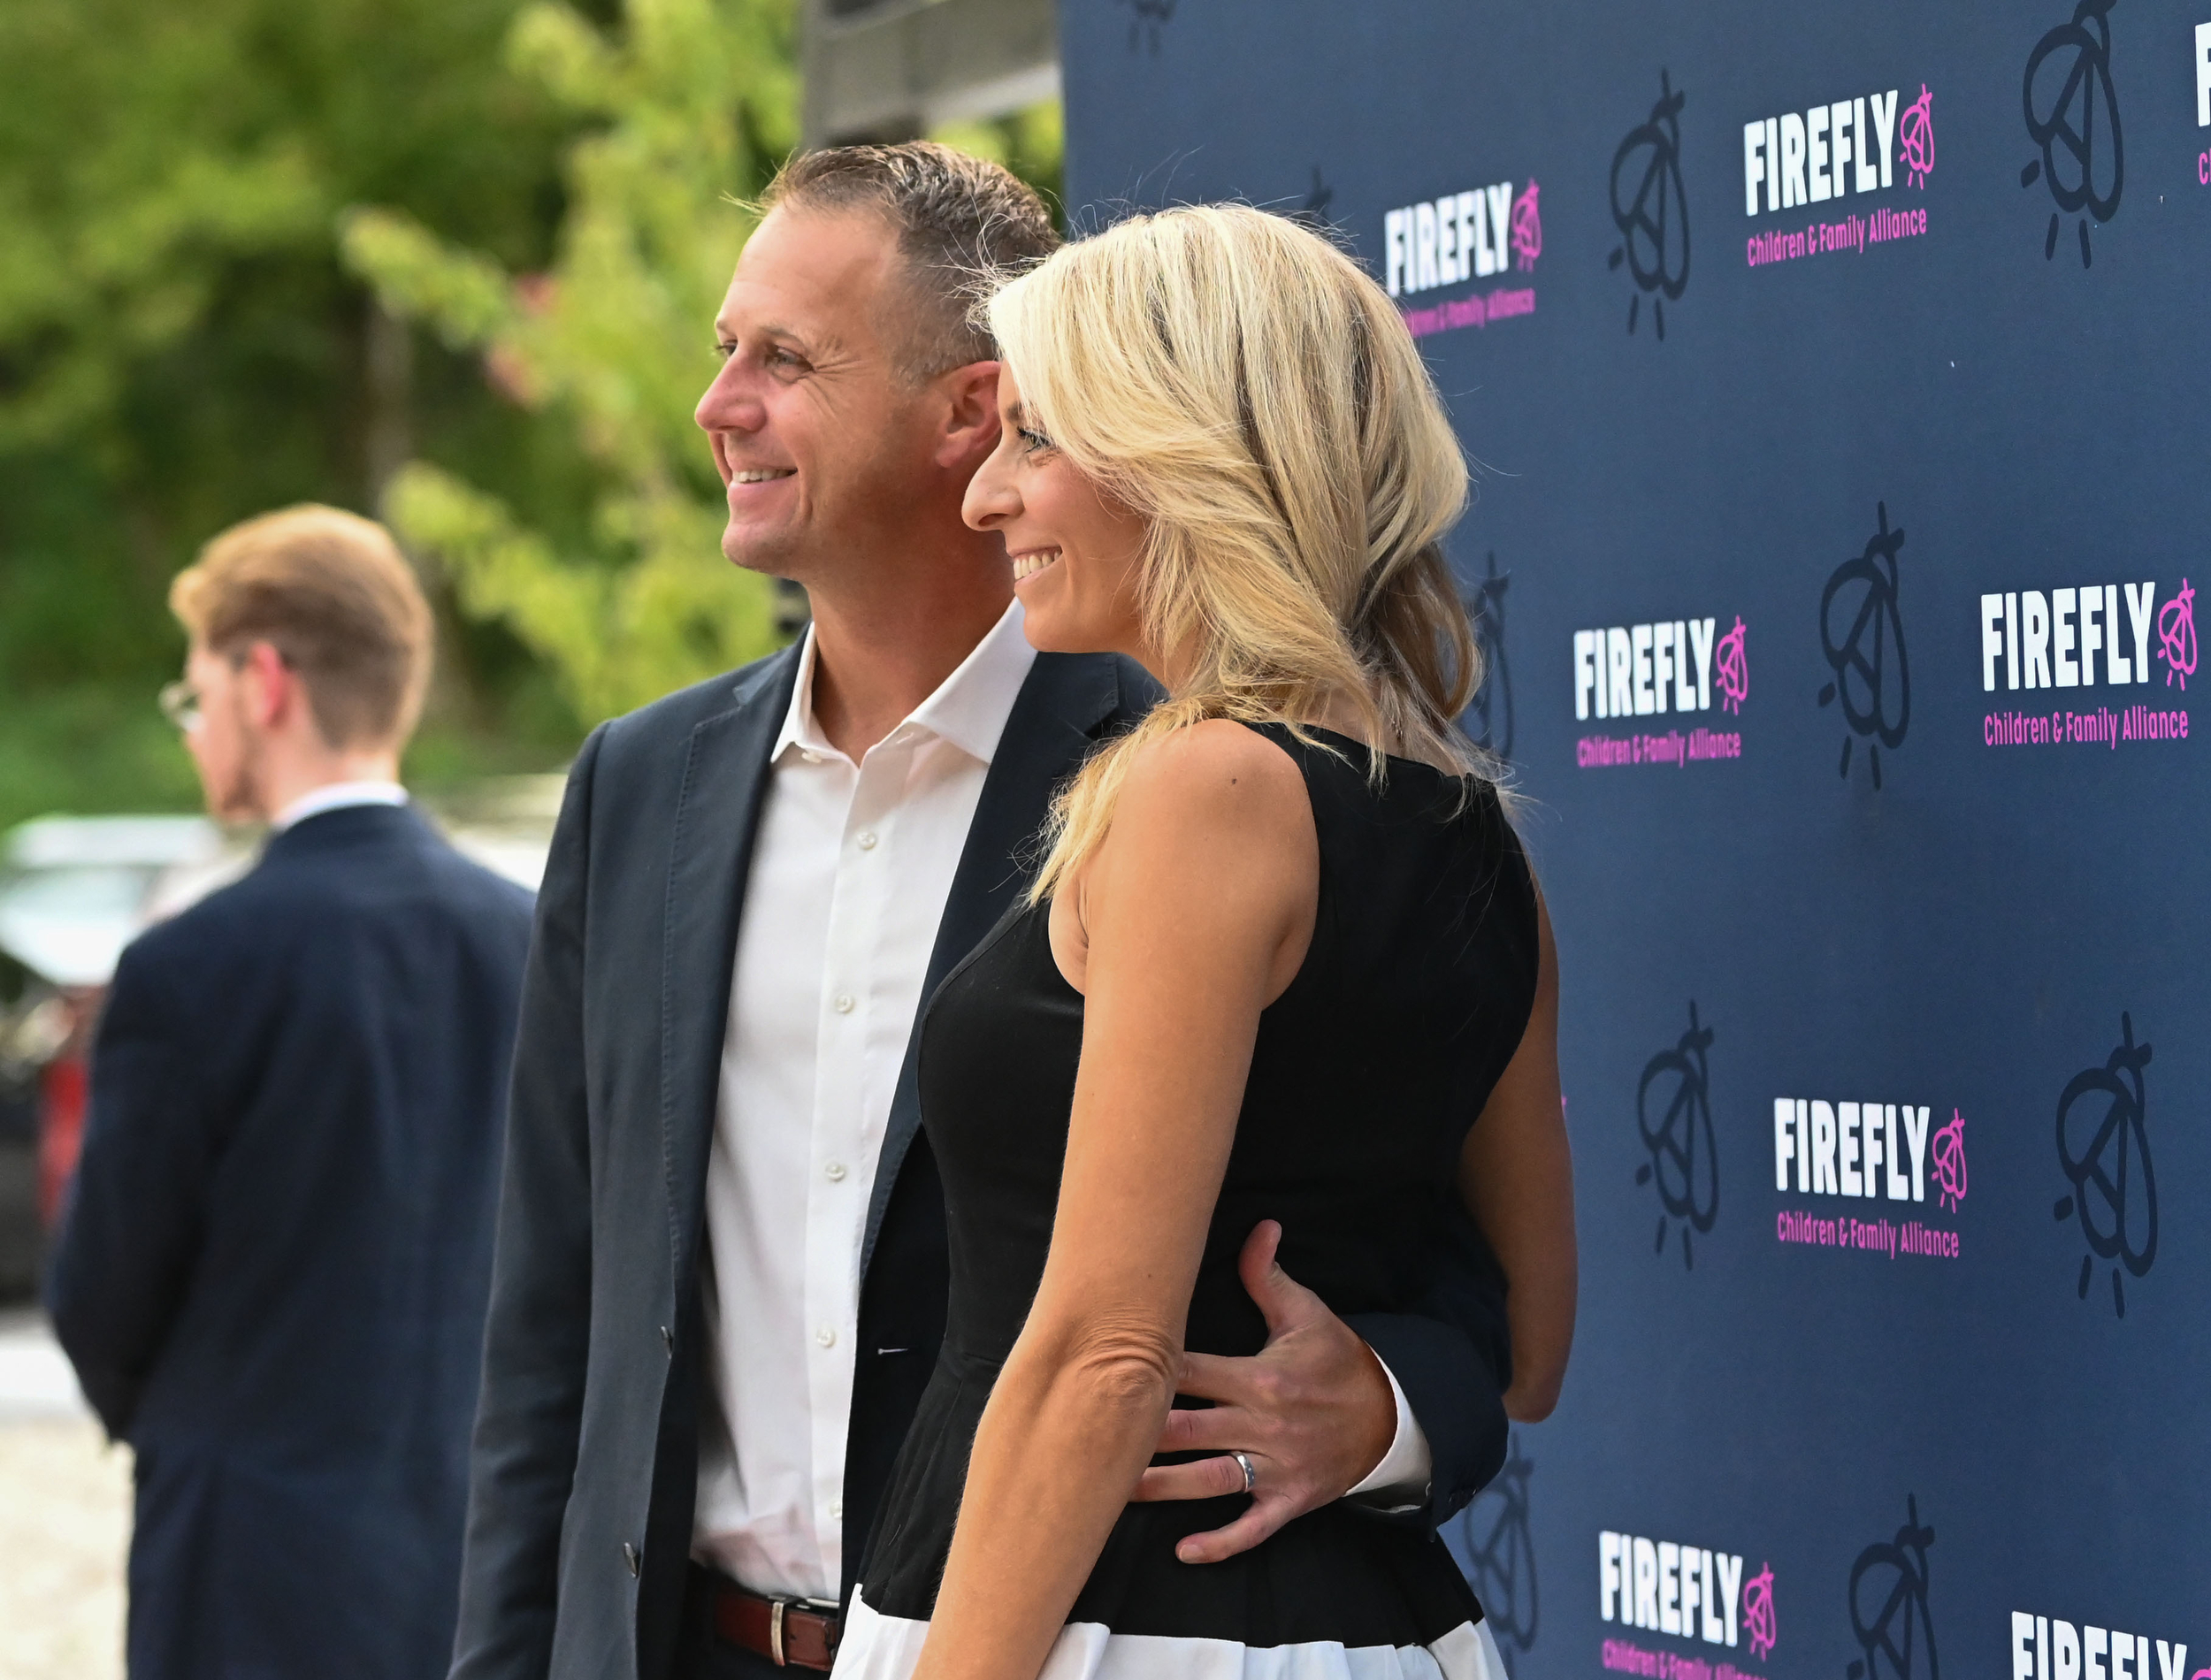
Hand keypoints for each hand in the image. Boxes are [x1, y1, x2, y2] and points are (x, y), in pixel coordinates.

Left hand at [1131, 1220, 1396, 1563]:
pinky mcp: (1289, 1500)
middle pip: (1189, 1429)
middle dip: (1141, 1433)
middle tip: (1089, 1436)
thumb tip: (1259, 1225)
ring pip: (1209, 1479)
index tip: (1104, 1369)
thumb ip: (1268, 1275)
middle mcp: (1263, 1424)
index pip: (1191, 1372)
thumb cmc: (1339, 1361)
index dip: (1150, 1371)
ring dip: (1162, 1486)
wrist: (1393, 1416)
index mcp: (1260, 1376)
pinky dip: (1220, 1543)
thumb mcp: (1308, 1314)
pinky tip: (1183, 1551)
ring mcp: (1276, 1467)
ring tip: (1115, 1491)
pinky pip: (1252, 1528)